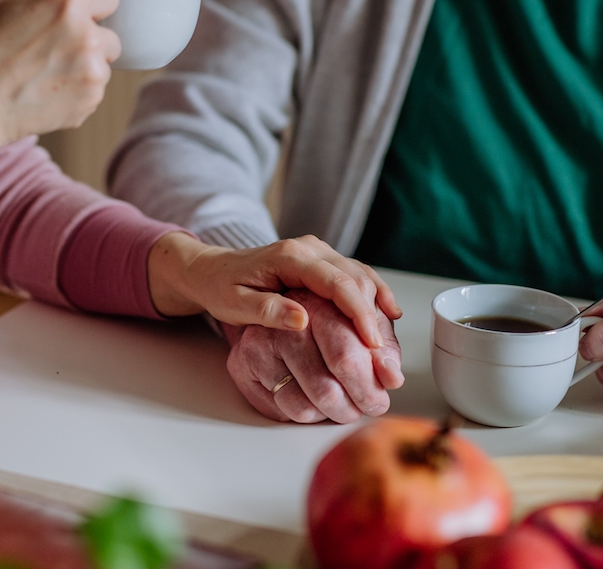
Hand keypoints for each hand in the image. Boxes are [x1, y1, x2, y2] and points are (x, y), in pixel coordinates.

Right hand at [0, 0, 121, 147]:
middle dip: (88, 41)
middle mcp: (88, 36)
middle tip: (50, 50)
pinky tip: (48, 90)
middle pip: (110, 35)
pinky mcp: (92, 100)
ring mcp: (93, 71)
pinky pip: (95, 90)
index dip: (90, 7)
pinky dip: (78, 91)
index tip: (68, 19)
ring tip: (45, 72)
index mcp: (70, 3)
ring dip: (84, 68)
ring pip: (103, 64)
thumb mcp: (15, 0)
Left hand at [146, 232, 401, 349]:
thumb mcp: (234, 303)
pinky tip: (390, 314)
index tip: (373, 343)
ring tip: (390, 342)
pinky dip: (375, 294)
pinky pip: (356, 275)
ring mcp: (319, 252)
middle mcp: (310, 249)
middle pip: (357, 277)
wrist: (211, 268)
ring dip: (379, 306)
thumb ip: (268, 310)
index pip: (337, 283)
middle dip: (376, 315)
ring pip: (362, 275)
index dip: (359, 313)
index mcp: (291, 257)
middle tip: (386, 354)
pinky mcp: (323, 262)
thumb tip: (302, 320)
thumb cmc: (220, 286)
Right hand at [224, 290, 403, 423]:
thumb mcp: (359, 325)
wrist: (268, 305)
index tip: (383, 394)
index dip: (369, 381)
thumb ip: (381, 349)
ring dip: (332, 413)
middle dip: (353, 404)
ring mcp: (259, 343)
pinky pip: (283, 409)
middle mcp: (284, 321)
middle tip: (368, 406)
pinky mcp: (242, 363)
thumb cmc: (321, 319)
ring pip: (306, 405)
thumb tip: (392, 377)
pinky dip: (307, 413)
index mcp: (319, 301)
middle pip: (325, 386)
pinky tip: (315, 400)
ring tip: (344, 403)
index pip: (346, 352)